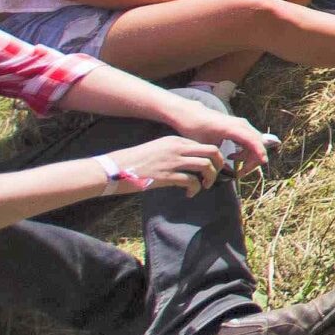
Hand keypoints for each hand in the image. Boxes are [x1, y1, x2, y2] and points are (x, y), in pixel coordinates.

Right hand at [106, 132, 230, 193]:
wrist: (115, 168)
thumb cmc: (134, 161)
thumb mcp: (157, 149)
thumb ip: (174, 152)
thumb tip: (188, 163)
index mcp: (175, 140)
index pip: (204, 145)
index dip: (213, 157)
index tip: (212, 168)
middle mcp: (177, 148)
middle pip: (211, 151)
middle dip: (219, 164)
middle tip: (214, 176)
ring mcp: (172, 161)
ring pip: (205, 165)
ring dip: (210, 178)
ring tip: (204, 186)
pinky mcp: (167, 175)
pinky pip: (192, 181)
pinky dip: (196, 189)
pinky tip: (190, 194)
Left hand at [163, 102, 273, 172]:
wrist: (190, 114)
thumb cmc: (194, 128)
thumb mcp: (204, 146)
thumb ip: (217, 159)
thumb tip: (225, 173)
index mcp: (232, 128)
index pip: (252, 140)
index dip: (259, 152)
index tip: (262, 163)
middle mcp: (241, 124)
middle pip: (258, 143)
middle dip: (253, 160)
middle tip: (240, 173)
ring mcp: (242, 124)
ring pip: (256, 142)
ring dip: (250, 157)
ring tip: (234, 165)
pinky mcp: (241, 127)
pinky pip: (251, 141)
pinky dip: (246, 151)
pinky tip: (232, 156)